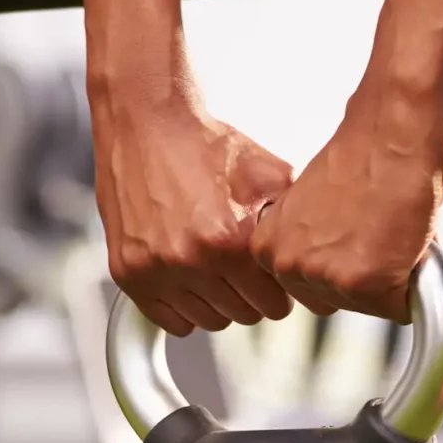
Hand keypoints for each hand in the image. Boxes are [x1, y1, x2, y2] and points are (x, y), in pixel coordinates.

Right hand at [92, 83, 294, 336]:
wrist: (147, 121)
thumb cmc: (206, 145)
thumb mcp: (268, 175)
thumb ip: (292, 220)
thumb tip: (314, 250)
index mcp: (230, 241)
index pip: (274, 305)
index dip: (279, 290)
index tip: (273, 277)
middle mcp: (190, 260)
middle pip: (244, 316)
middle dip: (251, 295)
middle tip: (245, 269)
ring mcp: (155, 269)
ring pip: (208, 321)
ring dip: (218, 301)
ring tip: (216, 269)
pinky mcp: (128, 271)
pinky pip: (169, 320)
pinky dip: (183, 306)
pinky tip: (189, 279)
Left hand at [251, 88, 442, 320]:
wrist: (393, 135)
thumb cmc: (362, 158)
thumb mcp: (310, 208)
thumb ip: (308, 244)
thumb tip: (332, 267)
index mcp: (267, 246)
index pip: (303, 289)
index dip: (337, 265)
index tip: (351, 237)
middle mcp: (287, 266)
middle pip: (332, 303)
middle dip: (359, 277)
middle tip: (376, 234)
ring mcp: (325, 277)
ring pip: (366, 306)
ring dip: (386, 280)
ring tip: (392, 233)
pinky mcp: (364, 283)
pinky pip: (397, 307)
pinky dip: (411, 282)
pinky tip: (407, 243)